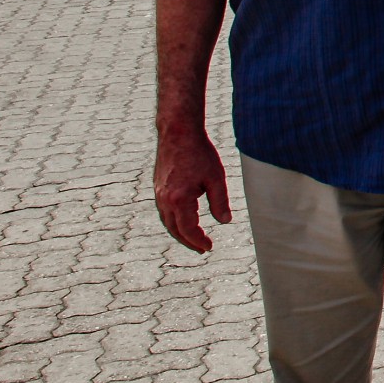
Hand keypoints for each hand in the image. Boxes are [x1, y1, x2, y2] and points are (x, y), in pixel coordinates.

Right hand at [154, 125, 231, 252]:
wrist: (178, 133)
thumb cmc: (199, 153)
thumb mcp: (215, 177)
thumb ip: (220, 201)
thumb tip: (225, 222)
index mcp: (179, 199)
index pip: (188, 229)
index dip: (198, 241)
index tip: (208, 247)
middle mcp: (165, 200)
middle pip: (175, 230)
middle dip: (188, 242)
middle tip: (202, 249)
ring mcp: (158, 194)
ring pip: (167, 222)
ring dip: (180, 233)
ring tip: (194, 239)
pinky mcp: (158, 188)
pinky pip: (164, 211)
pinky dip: (173, 221)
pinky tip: (183, 220)